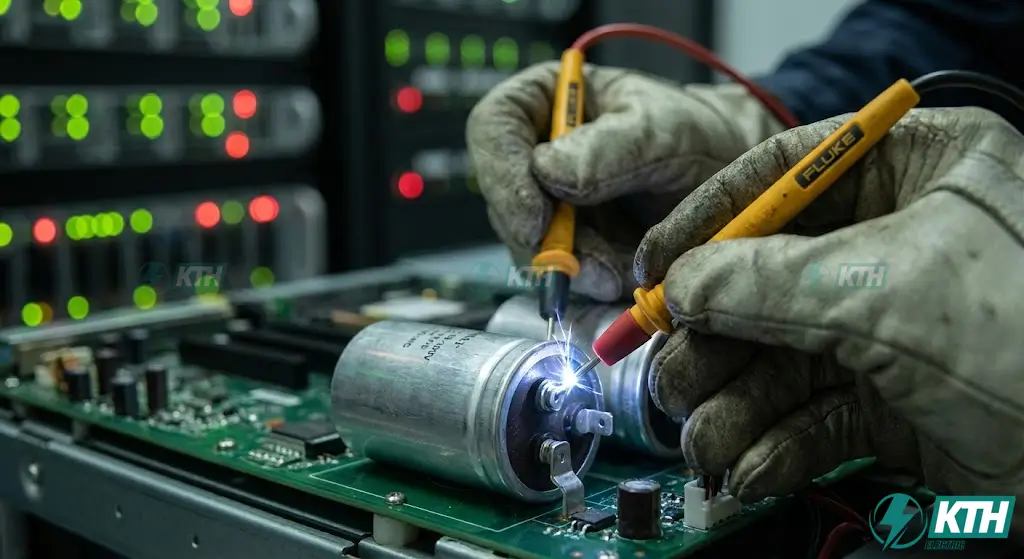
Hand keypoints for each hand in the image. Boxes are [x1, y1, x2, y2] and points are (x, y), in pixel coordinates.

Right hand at [465, 62, 783, 300]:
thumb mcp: (663, 130)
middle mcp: (535, 153)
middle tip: (592, 269)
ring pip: (532, 247)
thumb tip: (546, 171)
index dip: (504, 177)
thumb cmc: (699, 133)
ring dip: (576, 269)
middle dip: (548, 243)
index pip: (494, 129)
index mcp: (544, 101)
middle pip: (507, 202)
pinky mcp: (571, 246)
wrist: (734, 176)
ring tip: (624, 272)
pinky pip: (563, 273)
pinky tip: (625, 279)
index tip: (538, 219)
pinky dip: (593, 283)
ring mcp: (550, 204)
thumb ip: (610, 148)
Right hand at [637, 108, 1023, 520]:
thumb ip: (765, 282)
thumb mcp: (885, 291)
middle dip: (714, 337)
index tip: (654, 265)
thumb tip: (682, 286)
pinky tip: (751, 468)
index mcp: (921, 171)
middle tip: (671, 373)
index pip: (785, 172)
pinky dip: (772, 446)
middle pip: (767, 279)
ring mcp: (895, 328)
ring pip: (781, 358)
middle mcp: (902, 243)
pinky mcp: (895, 402)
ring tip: (705, 439)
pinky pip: (811, 416)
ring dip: (732, 404)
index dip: (708, 218)